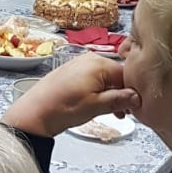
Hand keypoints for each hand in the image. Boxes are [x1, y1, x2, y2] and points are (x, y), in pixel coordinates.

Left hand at [2, 52, 139, 137]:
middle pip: (116, 74)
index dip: (133, 91)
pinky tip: (97, 105)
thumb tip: (136, 96)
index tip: (135, 106)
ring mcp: (79, 64)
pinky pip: (93, 79)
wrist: (34, 113)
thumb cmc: (62, 108)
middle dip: (122, 93)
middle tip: (124, 112)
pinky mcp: (71, 72)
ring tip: (111, 112)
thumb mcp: (96, 106)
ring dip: (111, 94)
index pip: (126, 74)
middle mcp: (89, 59)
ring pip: (105, 78)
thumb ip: (119, 99)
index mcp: (98, 63)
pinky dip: (99, 91)